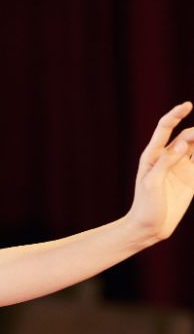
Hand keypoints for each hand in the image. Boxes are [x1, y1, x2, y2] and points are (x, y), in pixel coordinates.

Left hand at [130, 102, 193, 241]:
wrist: (149, 228)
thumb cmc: (144, 205)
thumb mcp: (151, 183)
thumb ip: (166, 163)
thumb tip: (183, 143)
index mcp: (153, 154)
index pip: (166, 128)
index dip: (176, 114)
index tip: (188, 105)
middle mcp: (168, 157)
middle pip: (187, 136)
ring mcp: (181, 168)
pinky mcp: (192, 179)